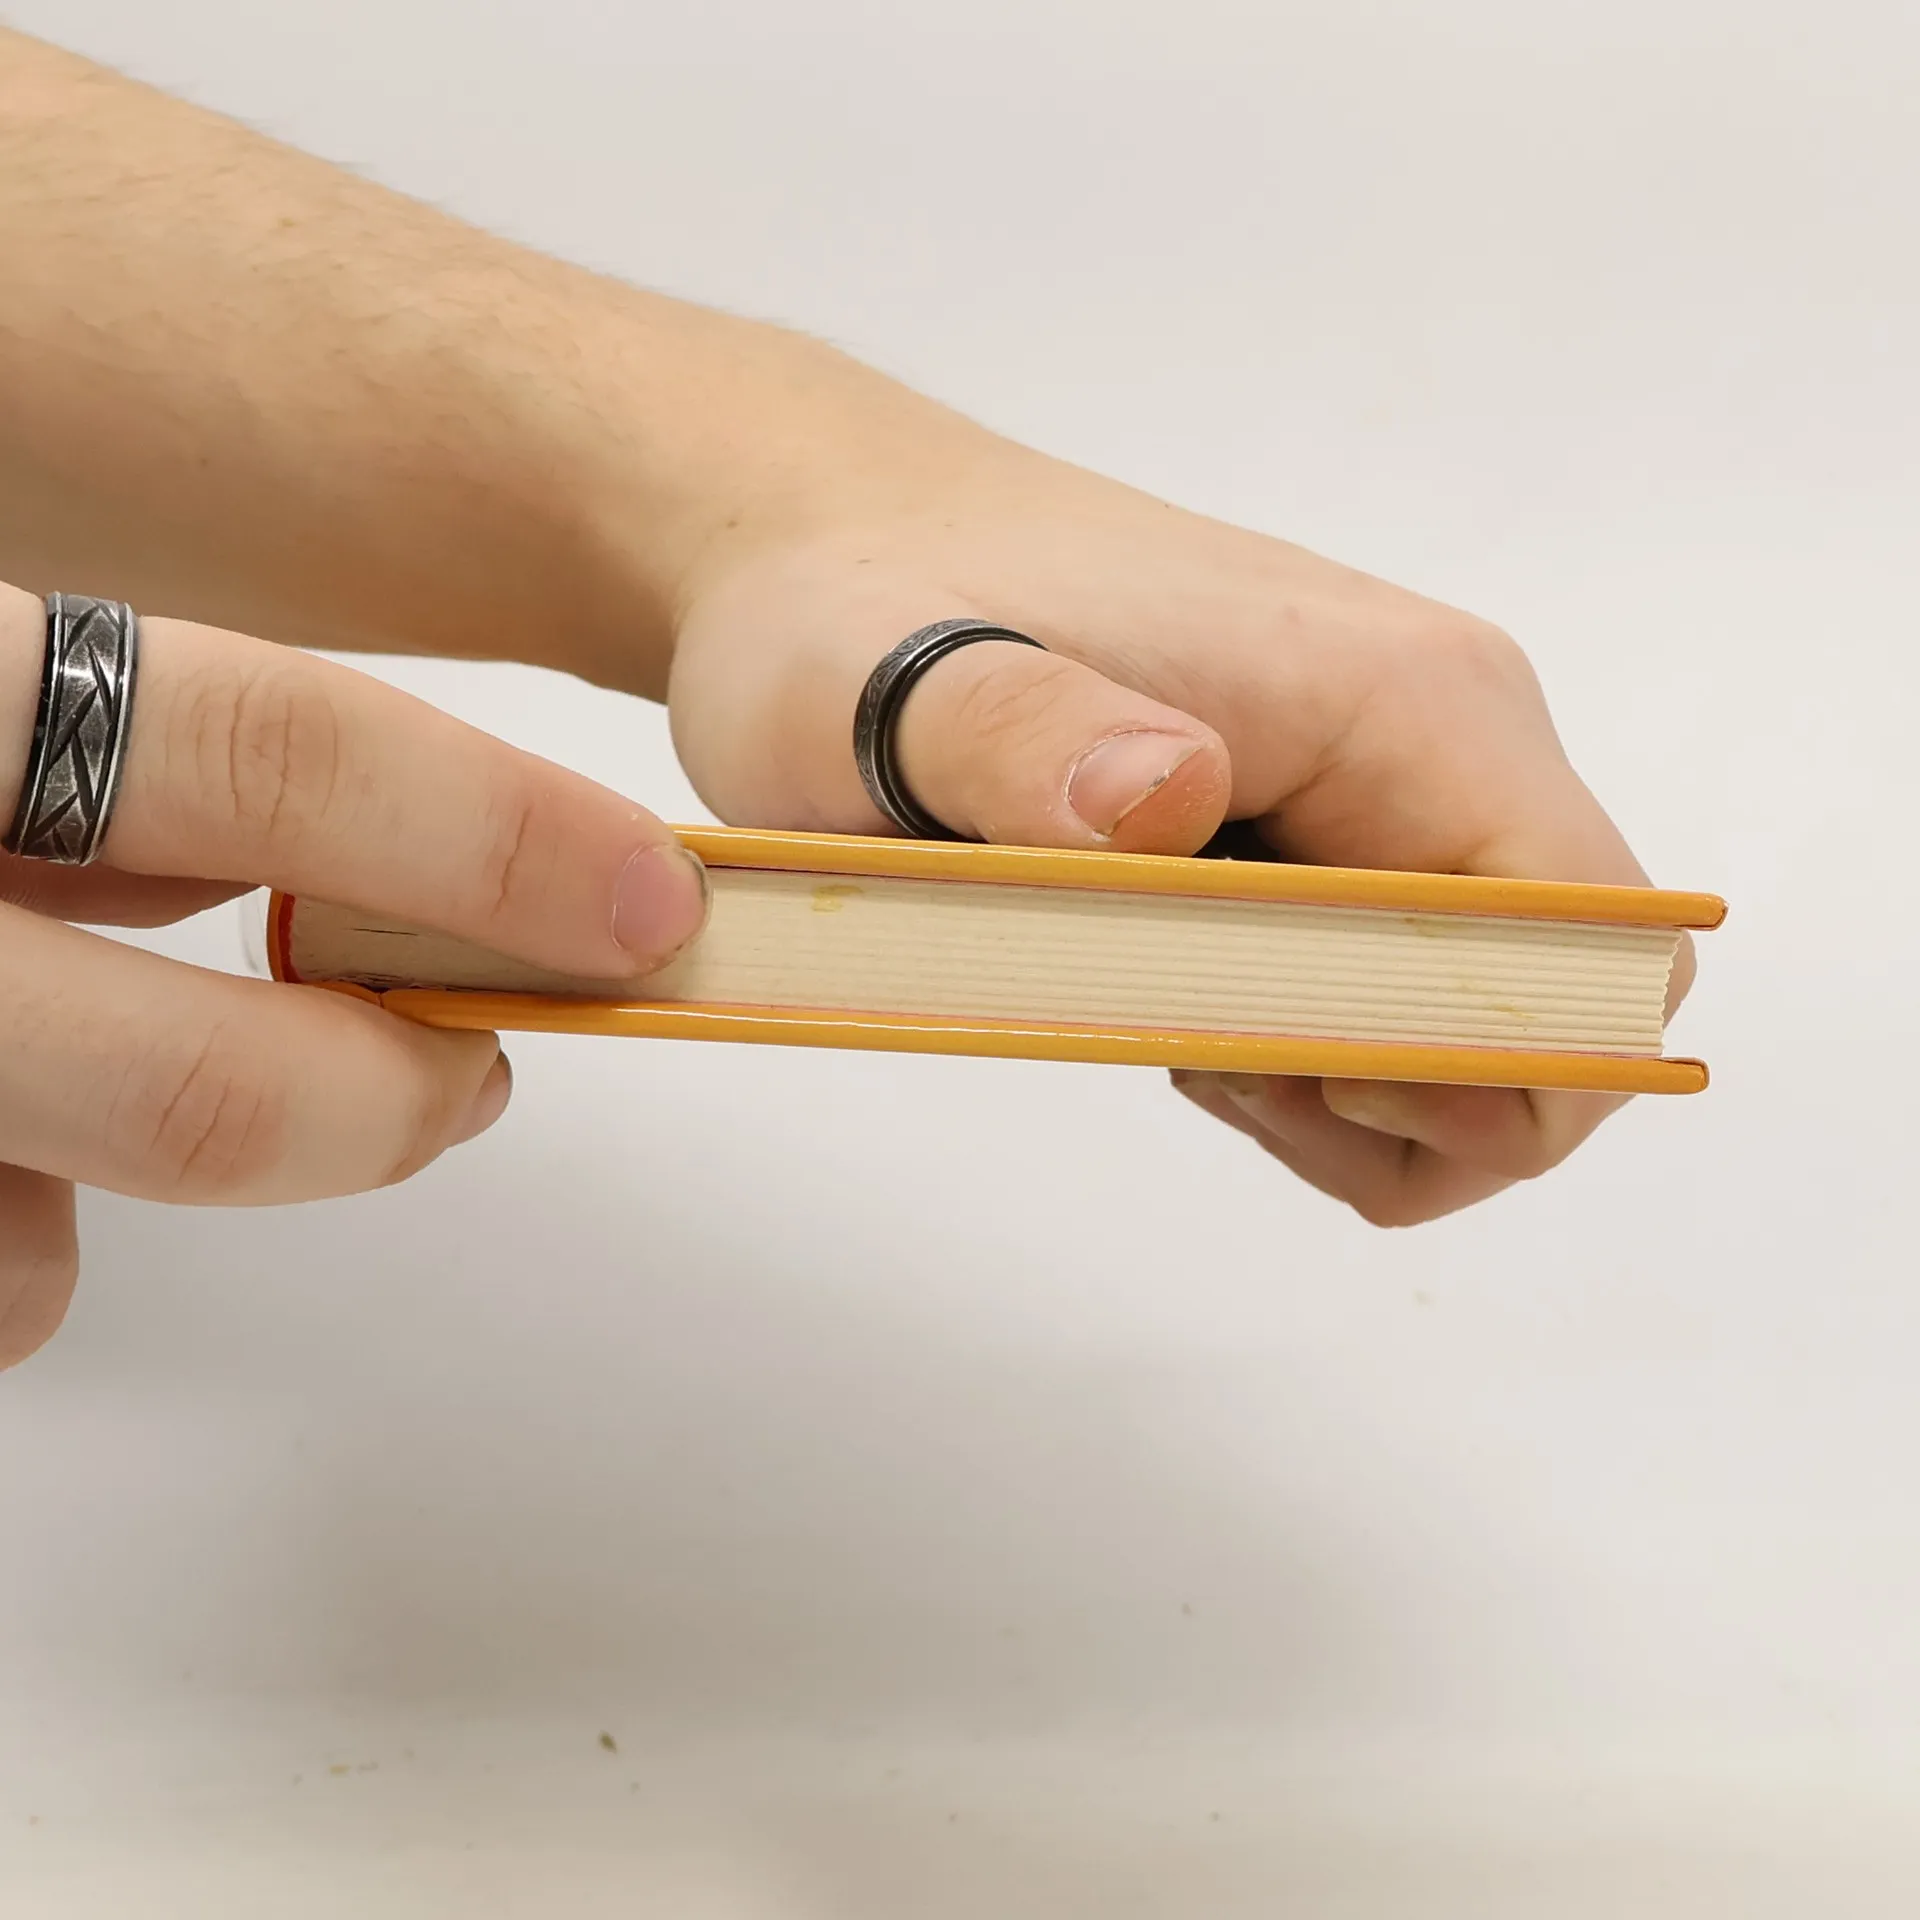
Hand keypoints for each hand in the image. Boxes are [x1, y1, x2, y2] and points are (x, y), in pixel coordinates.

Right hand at [0, 583, 707, 1368]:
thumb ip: (123, 748)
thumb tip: (340, 853)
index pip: (260, 751)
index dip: (491, 839)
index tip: (651, 901)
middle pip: (208, 1094)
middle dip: (387, 1109)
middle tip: (463, 1079)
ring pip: (42, 1253)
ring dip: (137, 1187)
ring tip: (130, 1087)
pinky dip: (13, 1229)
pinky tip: (4, 1136)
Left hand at [664, 430, 1693, 1227]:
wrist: (829, 546)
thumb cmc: (856, 614)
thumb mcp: (890, 695)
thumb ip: (1026, 747)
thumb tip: (1169, 798)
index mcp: (1400, 701)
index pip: (1596, 951)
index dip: (1493, 1076)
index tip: (1299, 1073)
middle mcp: (1434, 731)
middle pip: (1556, 1000)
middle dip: (1406, 1096)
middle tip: (1205, 1053)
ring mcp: (1384, 771)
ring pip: (1477, 1007)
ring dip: (1342, 1078)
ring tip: (1168, 1017)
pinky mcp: (1323, 807)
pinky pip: (1390, 979)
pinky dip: (1304, 1044)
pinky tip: (1174, 995)